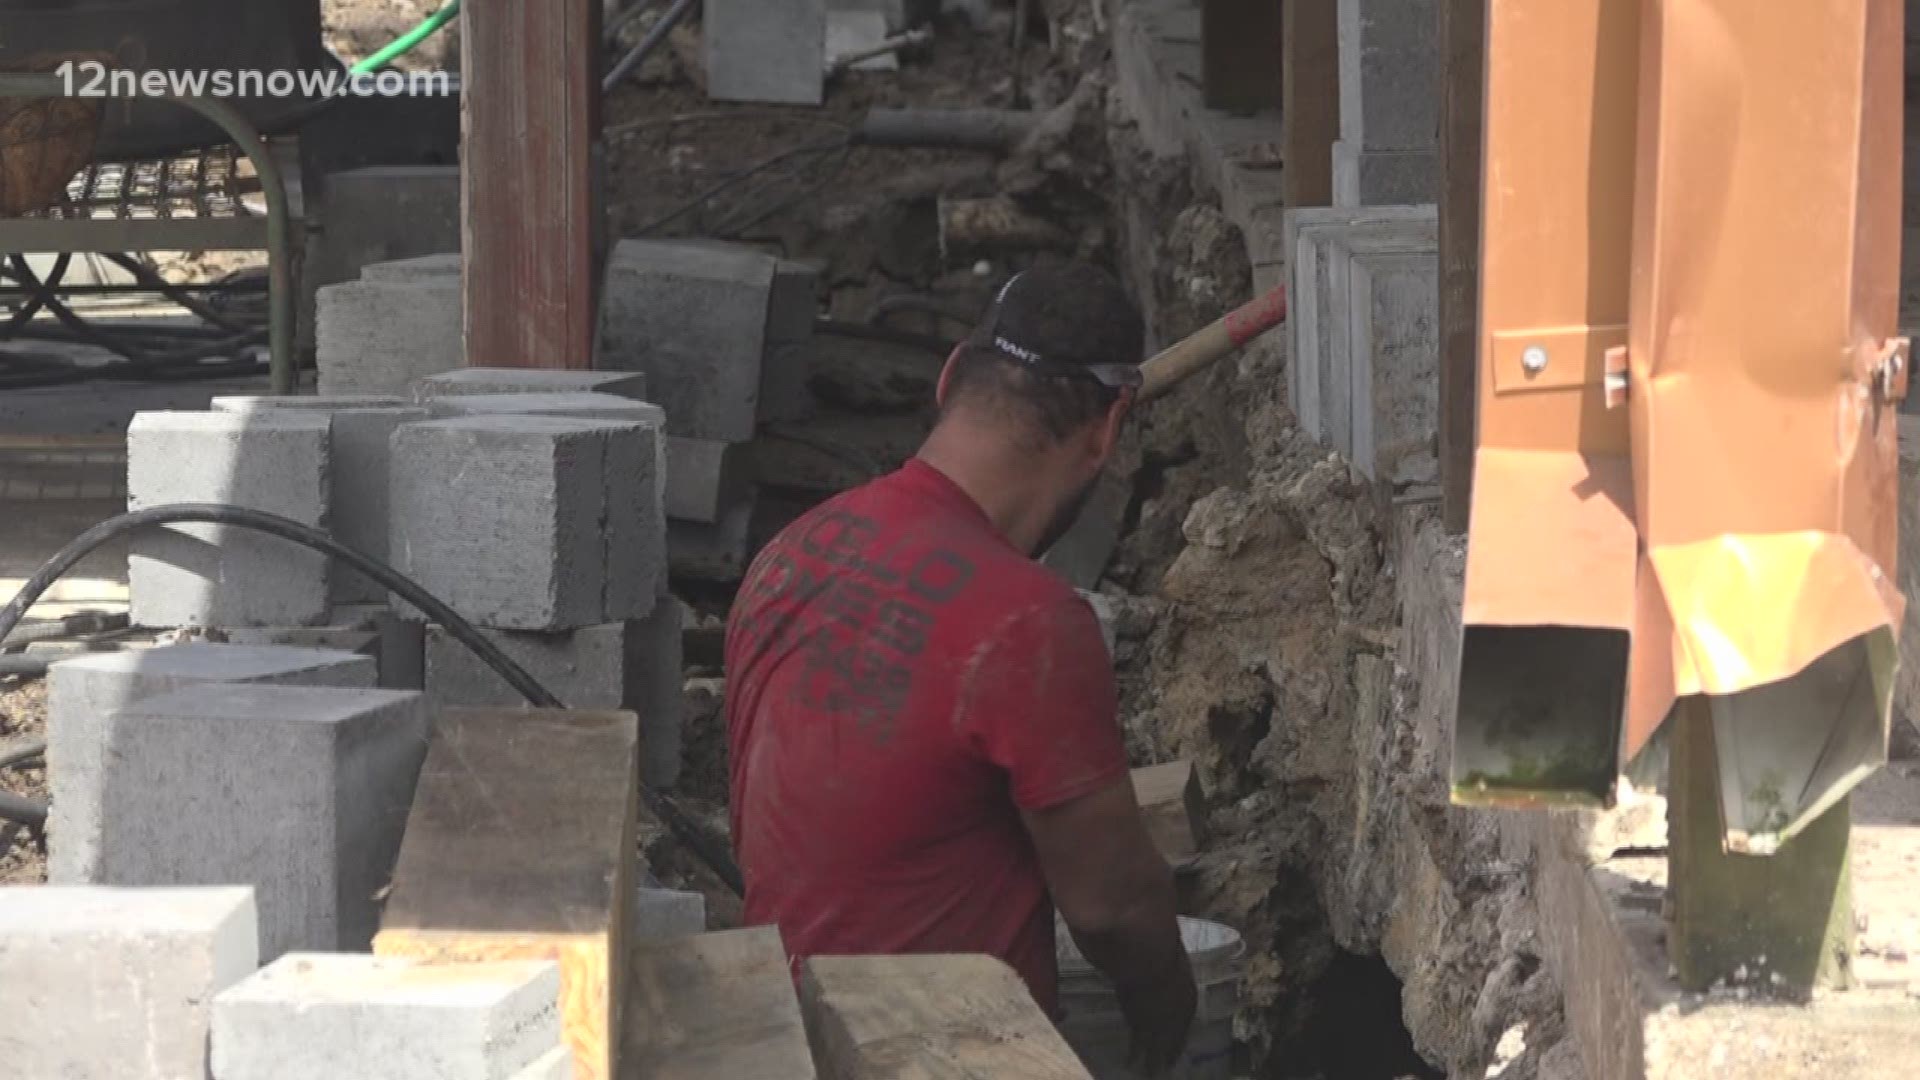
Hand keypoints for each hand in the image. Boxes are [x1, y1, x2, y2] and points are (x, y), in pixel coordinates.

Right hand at [1118, 961, 1196, 1076]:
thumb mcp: (1174, 960)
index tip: (1176, 1050)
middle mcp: (1177, 1017)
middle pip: (1173, 1041)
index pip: (1185, 1024)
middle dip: (1168, 1055)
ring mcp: (1158, 1023)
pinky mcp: (1138, 1024)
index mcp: (1188, 1000)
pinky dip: (1133, 1054)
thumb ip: (1171, 970)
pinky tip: (1129, 1063)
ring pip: (1155, 1048)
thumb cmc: (1164, 950)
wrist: (1149, 960)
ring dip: (1152, 1062)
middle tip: (1165, 1069)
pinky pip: (1136, 1043)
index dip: (1180, 1037)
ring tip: (1149, 1074)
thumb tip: (1165, 966)